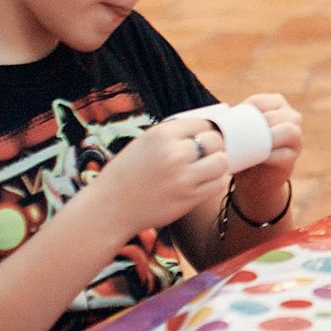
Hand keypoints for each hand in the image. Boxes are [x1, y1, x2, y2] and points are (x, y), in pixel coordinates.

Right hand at [88, 114, 232, 237]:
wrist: (109, 208)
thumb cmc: (126, 175)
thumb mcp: (143, 144)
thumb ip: (170, 136)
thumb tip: (204, 127)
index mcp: (161, 135)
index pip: (203, 123)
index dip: (206, 130)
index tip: (204, 136)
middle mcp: (174, 153)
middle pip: (215, 140)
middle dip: (215, 145)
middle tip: (209, 152)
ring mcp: (183, 177)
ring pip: (221, 162)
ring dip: (218, 164)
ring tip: (209, 167)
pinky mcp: (188, 198)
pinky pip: (218, 184)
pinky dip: (216, 181)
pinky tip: (206, 181)